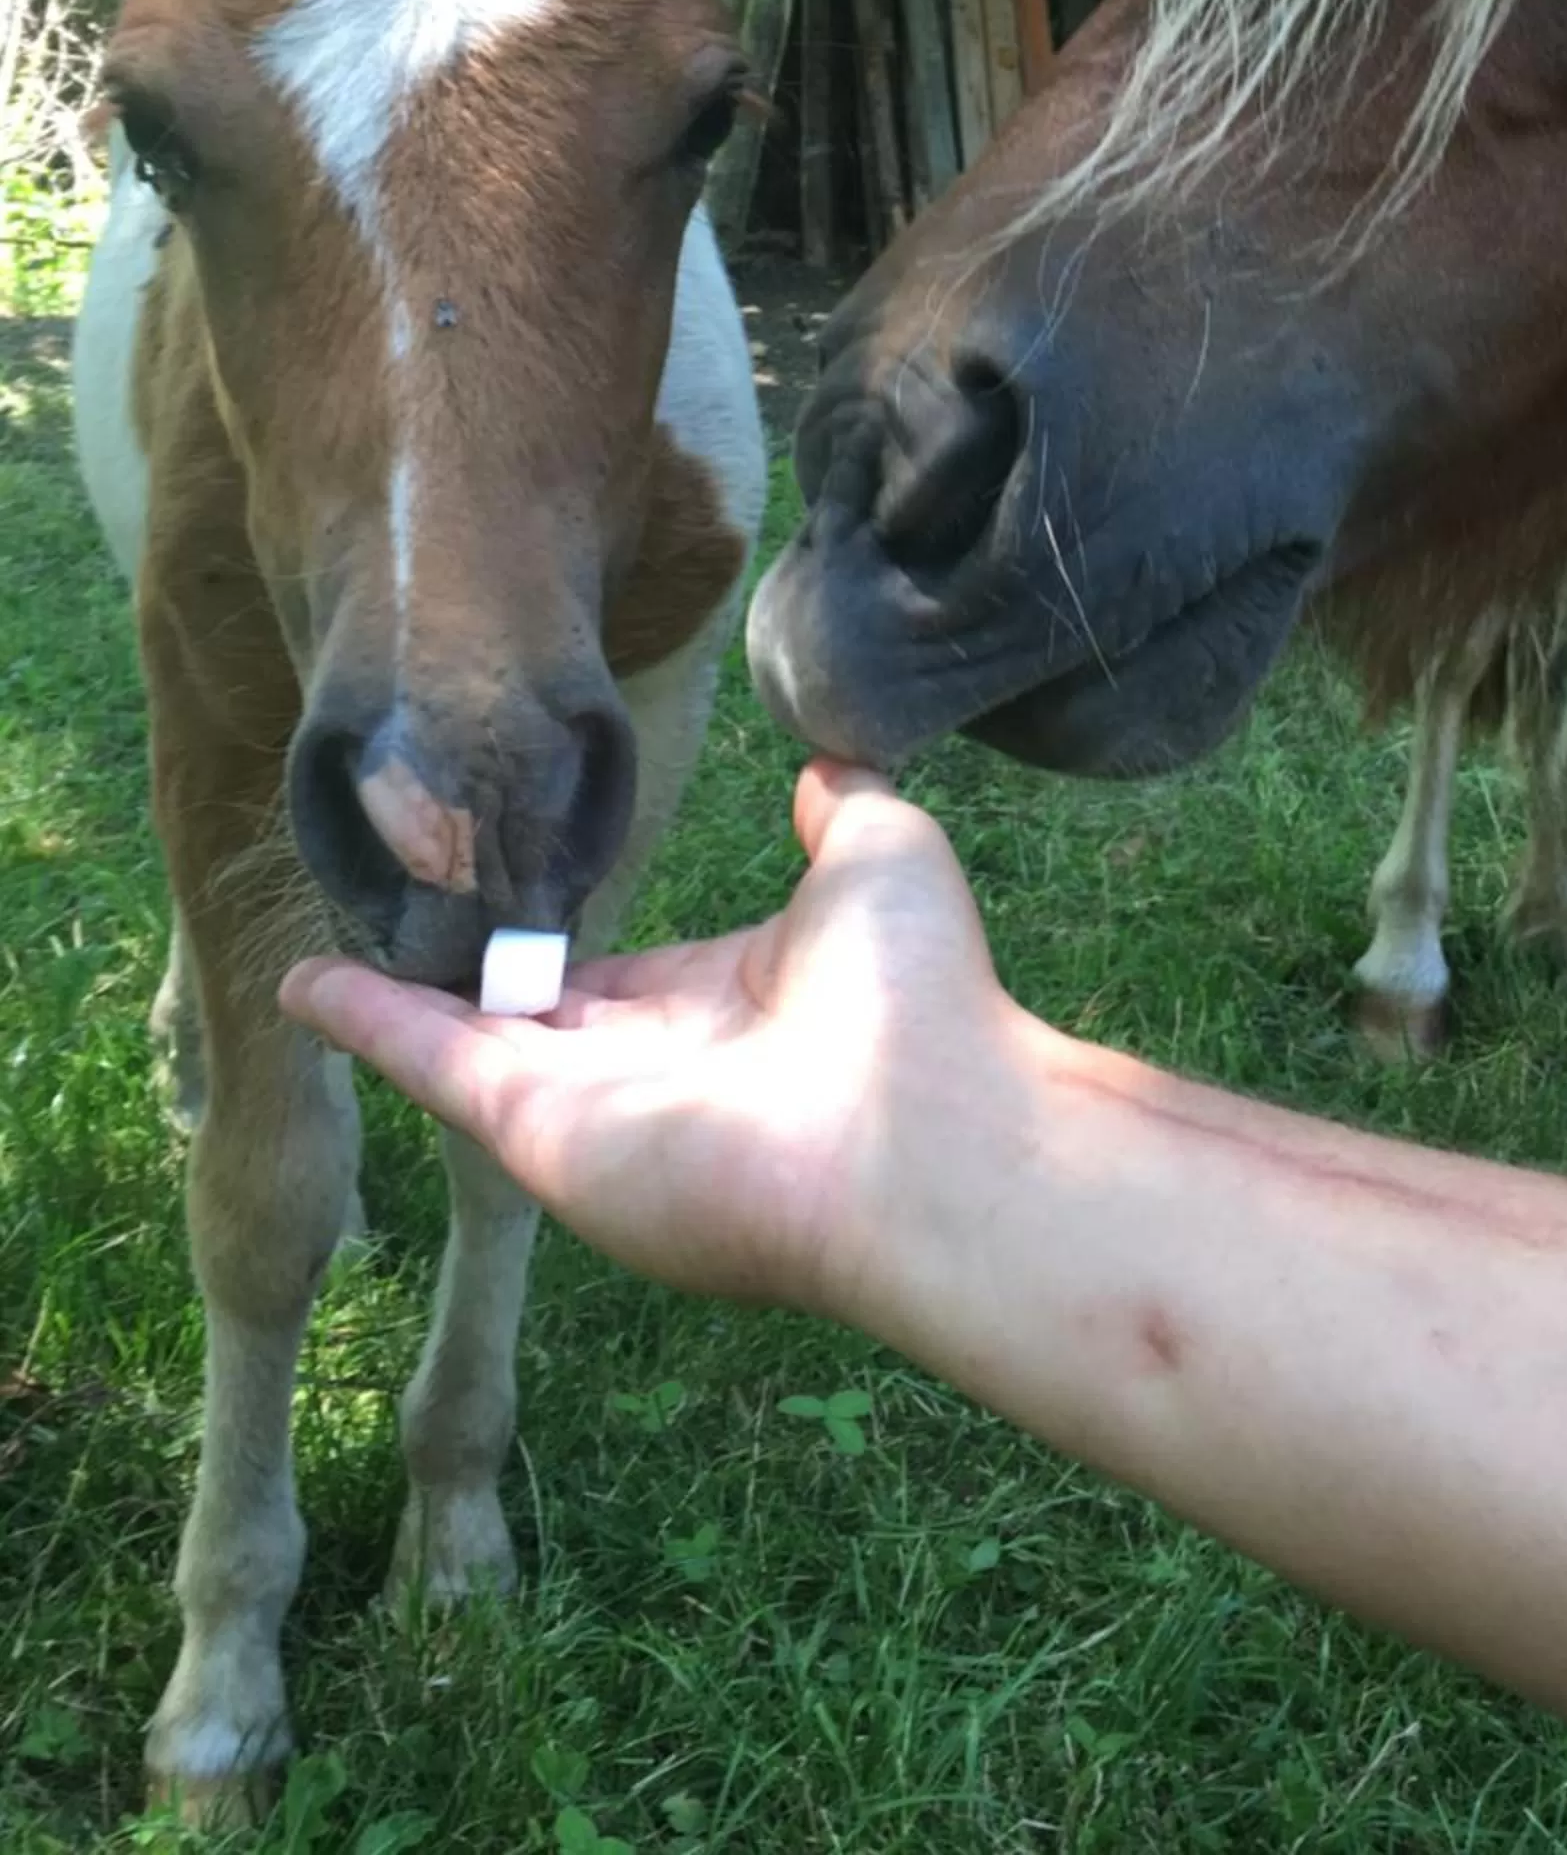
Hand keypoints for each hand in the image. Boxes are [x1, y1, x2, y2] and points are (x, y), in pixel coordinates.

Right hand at [278, 762, 1025, 1321]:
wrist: (925, 1132)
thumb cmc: (922, 998)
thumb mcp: (884, 858)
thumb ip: (843, 806)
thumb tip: (823, 767)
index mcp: (731, 1001)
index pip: (626, 972)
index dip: (569, 932)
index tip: (510, 890)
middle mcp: (655, 1065)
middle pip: (536, 1016)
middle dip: (473, 977)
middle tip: (397, 921)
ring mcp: (592, 1107)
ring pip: (469, 1041)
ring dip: (393, 1002)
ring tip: (315, 964)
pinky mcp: (541, 1133)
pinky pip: (437, 1067)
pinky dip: (368, 1026)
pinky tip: (306, 987)